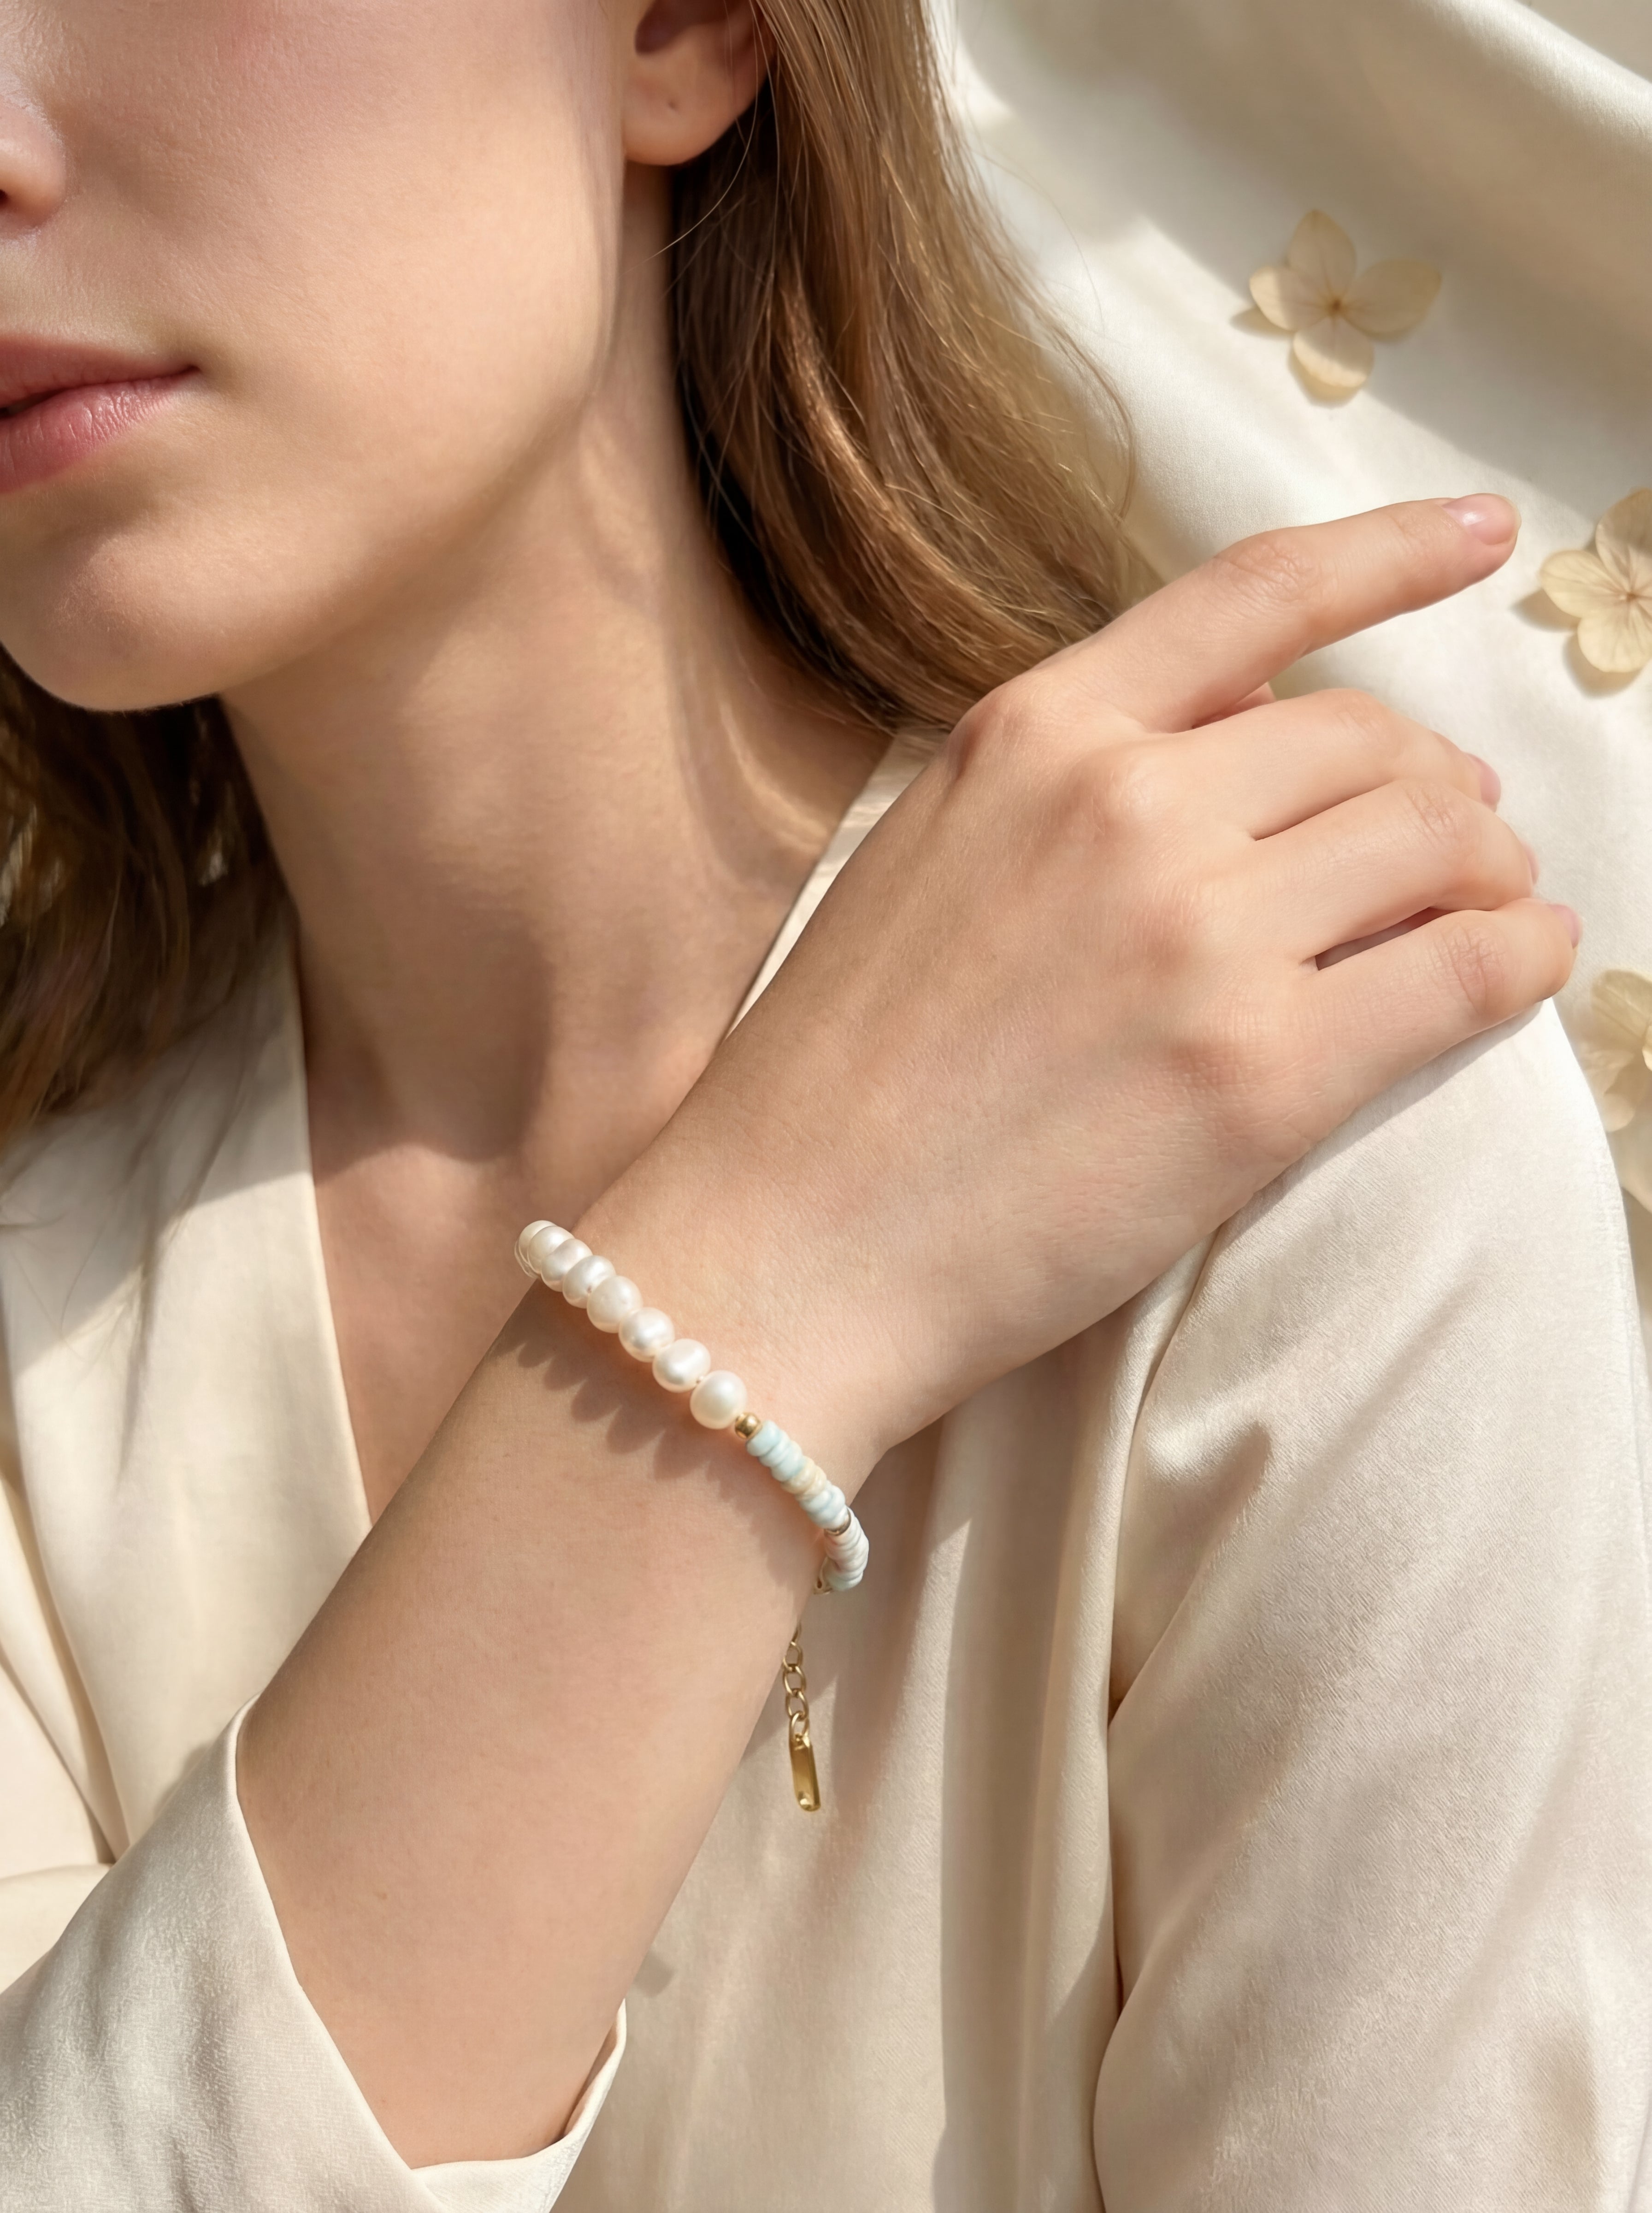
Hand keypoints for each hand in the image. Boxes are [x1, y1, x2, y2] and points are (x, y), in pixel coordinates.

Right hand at [580, 498, 1571, 1472]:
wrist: (785, 1250)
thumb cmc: (839, 1080)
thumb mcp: (928, 860)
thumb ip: (1069, 784)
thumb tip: (1243, 742)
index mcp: (1034, 737)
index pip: (1253, 597)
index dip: (1392, 552)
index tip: (1481, 533)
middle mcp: (1126, 805)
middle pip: (1373, 741)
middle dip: (1436, 792)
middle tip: (1454, 847)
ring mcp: (1198, 935)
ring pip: (1438, 844)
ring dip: (1489, 873)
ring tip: (1486, 914)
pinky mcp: (1261, 1072)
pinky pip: (1464, 971)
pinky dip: (1522, 956)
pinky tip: (1523, 964)